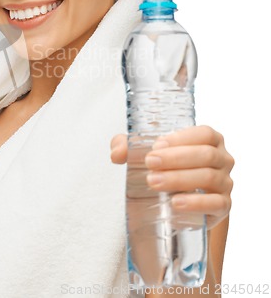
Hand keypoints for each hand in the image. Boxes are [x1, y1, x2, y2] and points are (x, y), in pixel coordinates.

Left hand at [110, 126, 234, 229]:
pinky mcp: (223, 207)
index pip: (204, 134)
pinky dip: (195, 203)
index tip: (156, 145)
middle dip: (175, 158)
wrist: (177, 203)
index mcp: (210, 140)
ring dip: (179, 179)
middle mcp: (222, 159)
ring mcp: (225, 184)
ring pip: (209, 177)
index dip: (181, 138)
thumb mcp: (146, 153)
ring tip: (153, 182)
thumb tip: (116, 153)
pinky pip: (216, 204)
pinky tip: (175, 203)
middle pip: (206, 155)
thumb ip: (128, 147)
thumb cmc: (165, 168)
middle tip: (149, 163)